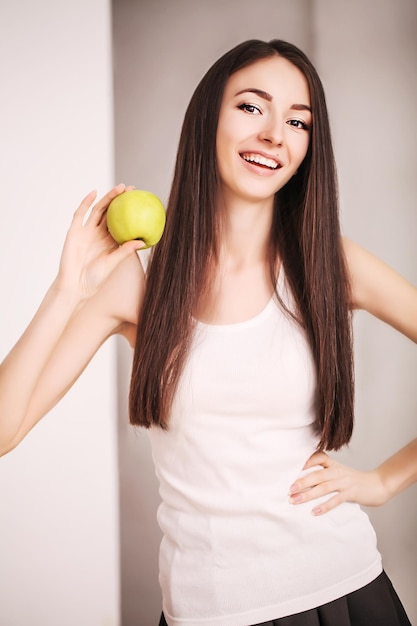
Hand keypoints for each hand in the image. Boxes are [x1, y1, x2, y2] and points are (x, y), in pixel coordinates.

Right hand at [57, 184, 144, 298]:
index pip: (122, 222)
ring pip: (98, 210)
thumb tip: (142, 241)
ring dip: (107, 198)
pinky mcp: (74, 231)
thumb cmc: (94, 279)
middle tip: (132, 189)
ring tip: (119, 188)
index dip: (130, 212)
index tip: (141, 202)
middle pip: (110, 212)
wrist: (74, 285)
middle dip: (120, 200)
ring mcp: (86, 231)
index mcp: (109, 241)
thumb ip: (125, 251)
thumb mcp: (112, 263)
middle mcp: (98, 234)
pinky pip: (80, 214)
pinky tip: (94, 193)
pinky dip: (86, 202)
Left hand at [288, 451, 388, 515]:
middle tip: (289, 490)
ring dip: (308, 494)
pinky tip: (314, 512)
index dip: (306, 461)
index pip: (319, 457)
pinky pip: (335, 500)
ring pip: (324, 487)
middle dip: (302, 482)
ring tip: (295, 500)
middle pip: (317, 474)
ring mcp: (344, 482)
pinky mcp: (351, 493)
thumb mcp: (340, 472)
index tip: (293, 467)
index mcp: (334, 465)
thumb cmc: (355, 480)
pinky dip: (324, 506)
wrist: (378, 484)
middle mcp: (338, 471)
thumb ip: (326, 473)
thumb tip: (304, 481)